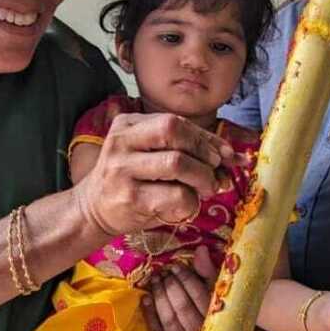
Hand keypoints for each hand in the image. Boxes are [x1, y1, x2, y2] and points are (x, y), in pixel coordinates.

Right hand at [74, 113, 233, 239]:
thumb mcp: (152, 156)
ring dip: (202, 177)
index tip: (227, 154)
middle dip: (203, 151)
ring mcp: (123, 169)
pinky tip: (187, 206)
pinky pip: (176, 196)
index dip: (207, 138)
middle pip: (174, 131)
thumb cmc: (132, 181)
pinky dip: (192, 201)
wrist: (93, 209)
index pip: (176, 121)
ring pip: (177, 163)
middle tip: (214, 170)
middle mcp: (122, 141)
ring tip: (206, 189)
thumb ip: (188, 151)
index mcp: (128, 124)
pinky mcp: (130, 198)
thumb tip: (236, 157)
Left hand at [143, 246, 215, 330]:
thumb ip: (208, 273)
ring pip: (169, 320)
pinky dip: (150, 316)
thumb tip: (200, 250)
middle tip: (162, 273)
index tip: (176, 266)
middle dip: (170, 287)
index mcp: (219, 320)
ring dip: (159, 298)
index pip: (200, 296)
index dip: (186, 279)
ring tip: (154, 282)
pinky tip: (146, 300)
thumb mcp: (217, 293)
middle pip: (182, 307)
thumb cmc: (217, 314)